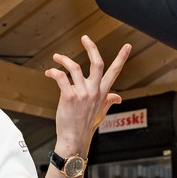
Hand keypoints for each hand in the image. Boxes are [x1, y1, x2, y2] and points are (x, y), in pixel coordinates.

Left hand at [45, 35, 130, 157]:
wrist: (74, 140)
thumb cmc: (86, 126)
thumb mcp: (101, 113)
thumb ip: (109, 101)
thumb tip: (118, 97)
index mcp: (103, 93)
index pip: (115, 72)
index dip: (122, 58)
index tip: (128, 45)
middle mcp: (94, 91)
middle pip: (97, 63)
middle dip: (91, 47)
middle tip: (85, 37)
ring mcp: (82, 93)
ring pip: (74, 67)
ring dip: (63, 59)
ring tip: (56, 57)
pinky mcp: (69, 97)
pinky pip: (61, 77)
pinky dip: (54, 72)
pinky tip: (49, 72)